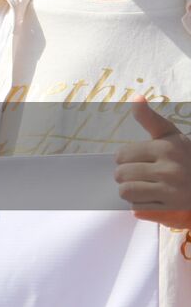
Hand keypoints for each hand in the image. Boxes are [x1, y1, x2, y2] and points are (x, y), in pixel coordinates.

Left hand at [114, 97, 190, 227]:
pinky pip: (138, 208)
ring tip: (140, 185)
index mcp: (166, 149)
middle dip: (124, 174)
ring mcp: (172, 192)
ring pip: (127, 192)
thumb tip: (135, 97)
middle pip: (121, 174)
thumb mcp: (170, 134)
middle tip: (135, 173)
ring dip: (128, 190)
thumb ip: (149, 119)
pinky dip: (139, 204)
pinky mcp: (172, 209)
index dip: (123, 158)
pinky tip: (151, 197)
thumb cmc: (186, 155)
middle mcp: (169, 170)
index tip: (133, 159)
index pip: (122, 155)